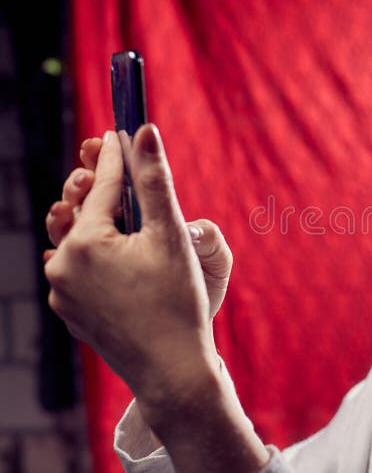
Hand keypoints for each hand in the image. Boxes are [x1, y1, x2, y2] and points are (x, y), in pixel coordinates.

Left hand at [44, 125, 215, 400]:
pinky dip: (93, 254)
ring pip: (78, 241)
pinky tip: (110, 250)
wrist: (172, 371)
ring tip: (110, 207)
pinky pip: (77, 270)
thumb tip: (144, 131)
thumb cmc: (178, 303)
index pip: (104, 186)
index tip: (119, 131)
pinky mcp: (71, 313)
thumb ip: (155, 180)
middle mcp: (62, 266)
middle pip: (84, 212)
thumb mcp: (171, 236)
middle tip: (110, 163)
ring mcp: (62, 293)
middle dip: (100, 187)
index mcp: (85, 243)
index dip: (116, 156)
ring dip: (94, 221)